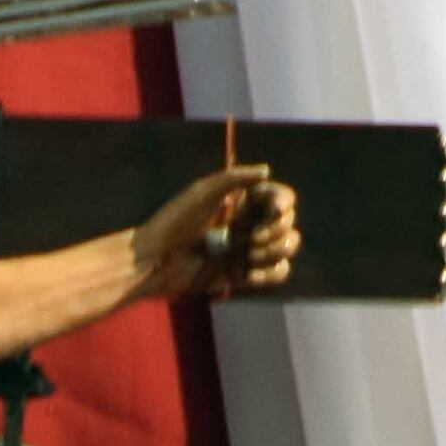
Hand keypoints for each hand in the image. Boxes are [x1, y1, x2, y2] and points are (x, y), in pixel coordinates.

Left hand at [138, 164, 298, 300]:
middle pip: (288, 223)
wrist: (157, 260)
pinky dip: (270, 274)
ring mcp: (249, 249)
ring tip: (247, 256)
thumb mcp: (203, 192)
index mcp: (244, 201)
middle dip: (276, 231)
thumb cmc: (175, 221)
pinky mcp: (244, 274)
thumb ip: (234, 177)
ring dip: (274, 251)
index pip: (282, 197)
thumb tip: (267, 171)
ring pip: (288, 247)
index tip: (274, 210)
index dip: (284, 202)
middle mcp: (251, 223)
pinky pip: (278, 273)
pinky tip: (247, 274)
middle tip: (251, 238)